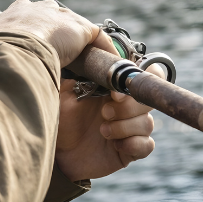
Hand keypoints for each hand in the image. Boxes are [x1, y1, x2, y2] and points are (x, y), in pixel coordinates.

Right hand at [0, 0, 105, 65]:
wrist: (13, 48)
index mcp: (16, 13)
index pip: (30, 16)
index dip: (35, 30)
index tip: (36, 45)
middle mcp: (40, 8)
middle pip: (55, 18)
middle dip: (59, 34)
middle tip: (60, 57)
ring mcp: (61, 16)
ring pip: (75, 28)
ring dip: (80, 45)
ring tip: (84, 65)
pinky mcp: (80, 27)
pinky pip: (97, 38)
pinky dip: (102, 51)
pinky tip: (104, 69)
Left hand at [53, 66, 163, 181]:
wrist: (54, 150)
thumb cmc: (60, 118)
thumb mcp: (64, 92)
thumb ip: (79, 72)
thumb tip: (93, 51)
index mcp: (115, 89)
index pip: (143, 75)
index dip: (136, 81)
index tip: (114, 92)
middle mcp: (126, 107)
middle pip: (148, 100)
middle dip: (128, 106)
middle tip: (105, 112)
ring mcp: (130, 129)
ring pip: (147, 123)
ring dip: (125, 127)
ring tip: (103, 130)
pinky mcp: (130, 150)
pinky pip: (147, 145)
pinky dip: (134, 144)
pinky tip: (115, 145)